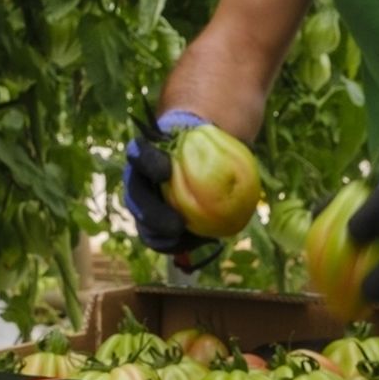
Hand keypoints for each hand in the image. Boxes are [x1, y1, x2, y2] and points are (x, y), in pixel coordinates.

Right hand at [123, 109, 219, 267]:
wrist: (193, 159)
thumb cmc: (200, 143)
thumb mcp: (206, 135)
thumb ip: (215, 141)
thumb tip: (243, 148)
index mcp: (142, 153)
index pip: (139, 154)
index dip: (148, 163)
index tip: (166, 171)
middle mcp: (136, 181)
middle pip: (136, 199)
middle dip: (153, 215)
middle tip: (176, 225)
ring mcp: (143, 205)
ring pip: (144, 225)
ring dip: (162, 237)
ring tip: (183, 241)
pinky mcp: (154, 224)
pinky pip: (160, 239)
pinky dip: (176, 244)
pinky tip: (198, 243)